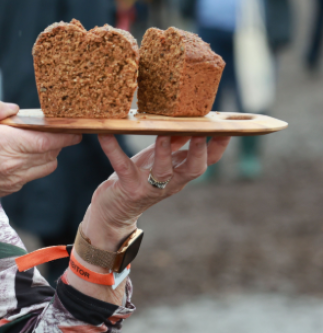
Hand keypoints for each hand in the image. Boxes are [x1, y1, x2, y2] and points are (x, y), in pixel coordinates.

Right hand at [0, 97, 81, 213]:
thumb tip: (14, 108)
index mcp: (6, 144)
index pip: (51, 139)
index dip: (66, 132)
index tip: (69, 124)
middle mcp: (15, 164)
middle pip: (54, 152)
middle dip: (56, 139)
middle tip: (45, 127)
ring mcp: (15, 180)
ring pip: (48, 165)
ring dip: (47, 152)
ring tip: (30, 141)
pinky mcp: (10, 189)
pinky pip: (33, 175)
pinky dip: (33, 164)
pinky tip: (16, 154)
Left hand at [83, 135, 230, 248]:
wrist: (114, 212)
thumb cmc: (139, 180)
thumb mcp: (159, 160)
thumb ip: (174, 143)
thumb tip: (187, 120)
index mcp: (181, 173)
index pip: (208, 160)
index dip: (219, 146)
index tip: (228, 127)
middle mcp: (171, 182)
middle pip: (194, 169)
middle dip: (200, 151)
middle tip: (200, 132)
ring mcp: (150, 187)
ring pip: (164, 171)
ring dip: (165, 151)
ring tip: (163, 133)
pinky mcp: (128, 188)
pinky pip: (122, 165)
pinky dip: (113, 148)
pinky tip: (105, 133)